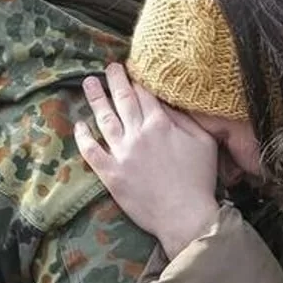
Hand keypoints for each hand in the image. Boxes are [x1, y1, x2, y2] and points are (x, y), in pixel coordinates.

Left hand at [74, 63, 220, 257]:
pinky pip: (91, 151)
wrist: (184, 215)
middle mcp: (137, 134)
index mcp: (160, 124)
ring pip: (104, 119)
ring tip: (89, 83)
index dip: (137, 79)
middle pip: (122, 99)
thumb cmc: (199, 179)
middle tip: (109, 67)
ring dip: (95, 99)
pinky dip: (82, 137)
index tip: (132, 68)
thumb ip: (185, 119)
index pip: (145, 94)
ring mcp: (121, 153)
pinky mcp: (111, 173)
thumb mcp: (204, 142)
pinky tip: (79, 125)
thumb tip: (169, 103)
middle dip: (114, 79)